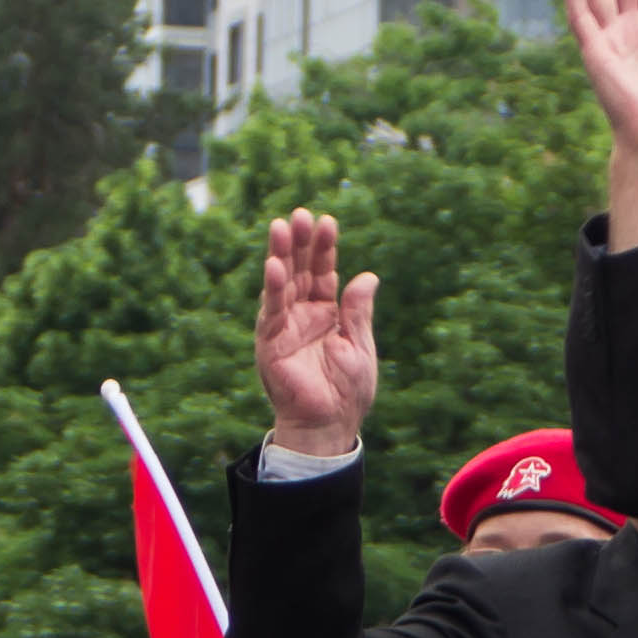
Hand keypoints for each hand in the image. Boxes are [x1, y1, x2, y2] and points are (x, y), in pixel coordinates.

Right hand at [256, 216, 378, 456]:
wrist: (331, 424)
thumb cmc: (348, 390)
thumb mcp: (359, 343)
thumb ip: (357, 310)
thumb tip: (367, 275)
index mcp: (326, 313)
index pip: (324, 273)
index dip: (325, 248)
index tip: (326, 220)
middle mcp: (302, 315)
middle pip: (300, 271)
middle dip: (300, 242)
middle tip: (299, 214)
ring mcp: (284, 327)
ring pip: (281, 284)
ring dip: (281, 256)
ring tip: (281, 227)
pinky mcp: (270, 343)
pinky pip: (271, 311)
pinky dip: (272, 288)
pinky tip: (274, 265)